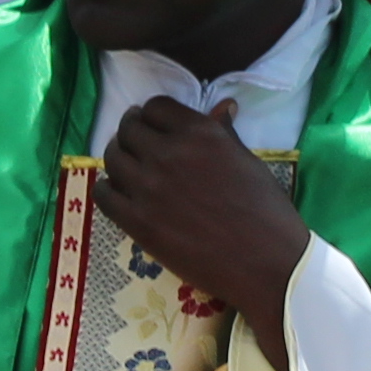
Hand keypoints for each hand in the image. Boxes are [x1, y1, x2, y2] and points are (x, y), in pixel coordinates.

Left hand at [92, 99, 314, 370]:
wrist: (266, 264)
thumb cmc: (266, 211)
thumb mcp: (248, 161)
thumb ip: (225, 133)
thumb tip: (222, 107)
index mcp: (200, 133)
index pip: (156, 107)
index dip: (151, 115)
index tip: (153, 126)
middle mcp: (169, 153)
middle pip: (129, 129)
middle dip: (131, 132)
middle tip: (136, 144)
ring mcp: (148, 187)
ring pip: (112, 158)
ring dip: (117, 158)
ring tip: (127, 168)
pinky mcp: (137, 221)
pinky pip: (104, 195)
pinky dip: (107, 190)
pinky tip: (118, 194)